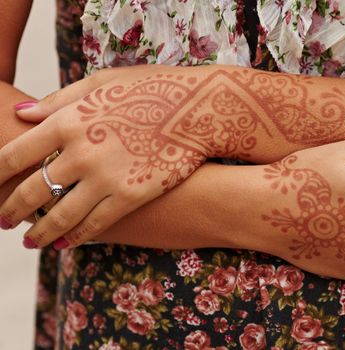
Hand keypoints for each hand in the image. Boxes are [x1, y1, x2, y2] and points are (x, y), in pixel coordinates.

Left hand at [0, 65, 239, 248]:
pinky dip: (77, 237)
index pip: (15, 154)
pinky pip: (95, 224)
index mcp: (68, 121)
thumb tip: (22, 113)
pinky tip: (66, 243)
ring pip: (60, 216)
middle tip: (3, 220)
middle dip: (11, 209)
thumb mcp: (101, 83)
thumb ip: (59, 100)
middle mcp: (80, 152)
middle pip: (32, 190)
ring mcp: (106, 177)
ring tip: (30, 241)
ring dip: (40, 232)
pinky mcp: (131, 196)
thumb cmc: (151, 90)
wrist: (197, 109)